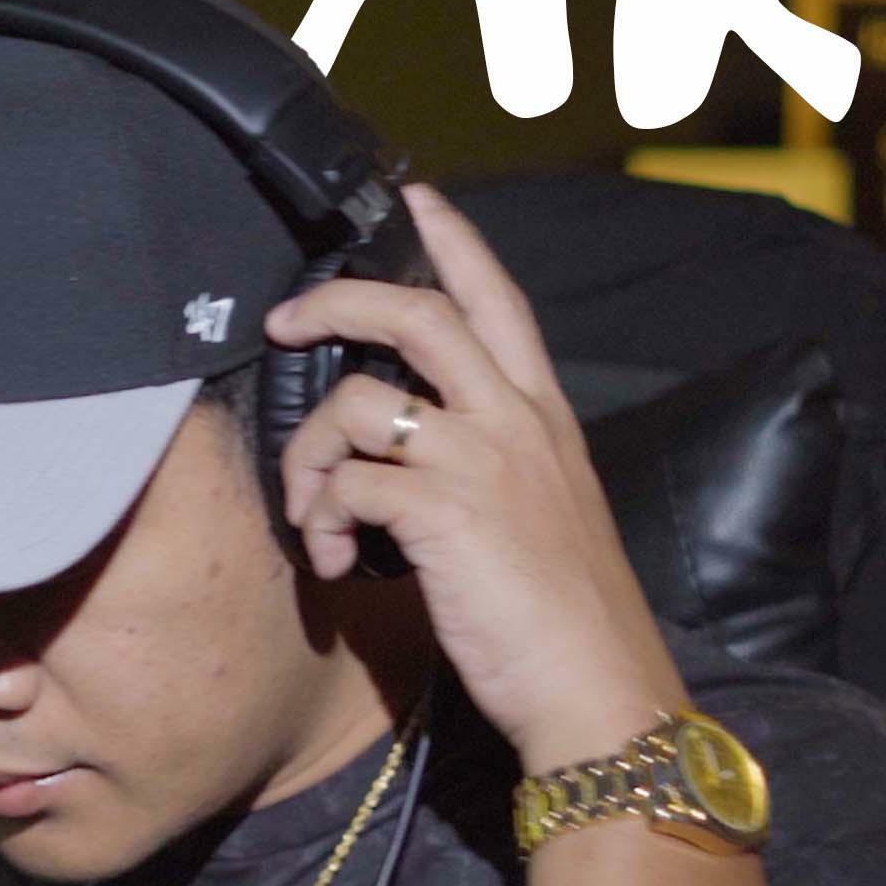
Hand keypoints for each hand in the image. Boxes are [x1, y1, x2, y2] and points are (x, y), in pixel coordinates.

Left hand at [266, 184, 681, 771]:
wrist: (600, 690)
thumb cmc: (570, 620)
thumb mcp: (547, 515)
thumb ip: (493, 466)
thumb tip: (413, 461)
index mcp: (543, 417)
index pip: (498, 299)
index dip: (453, 241)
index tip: (416, 196)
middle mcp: (516, 422)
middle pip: (418, 315)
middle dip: (337, 304)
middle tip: (285, 322)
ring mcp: (480, 462)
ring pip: (360, 402)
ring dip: (310, 455)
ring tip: (315, 515)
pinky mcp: (443, 514)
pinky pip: (348, 485)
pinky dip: (322, 519)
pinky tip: (337, 563)